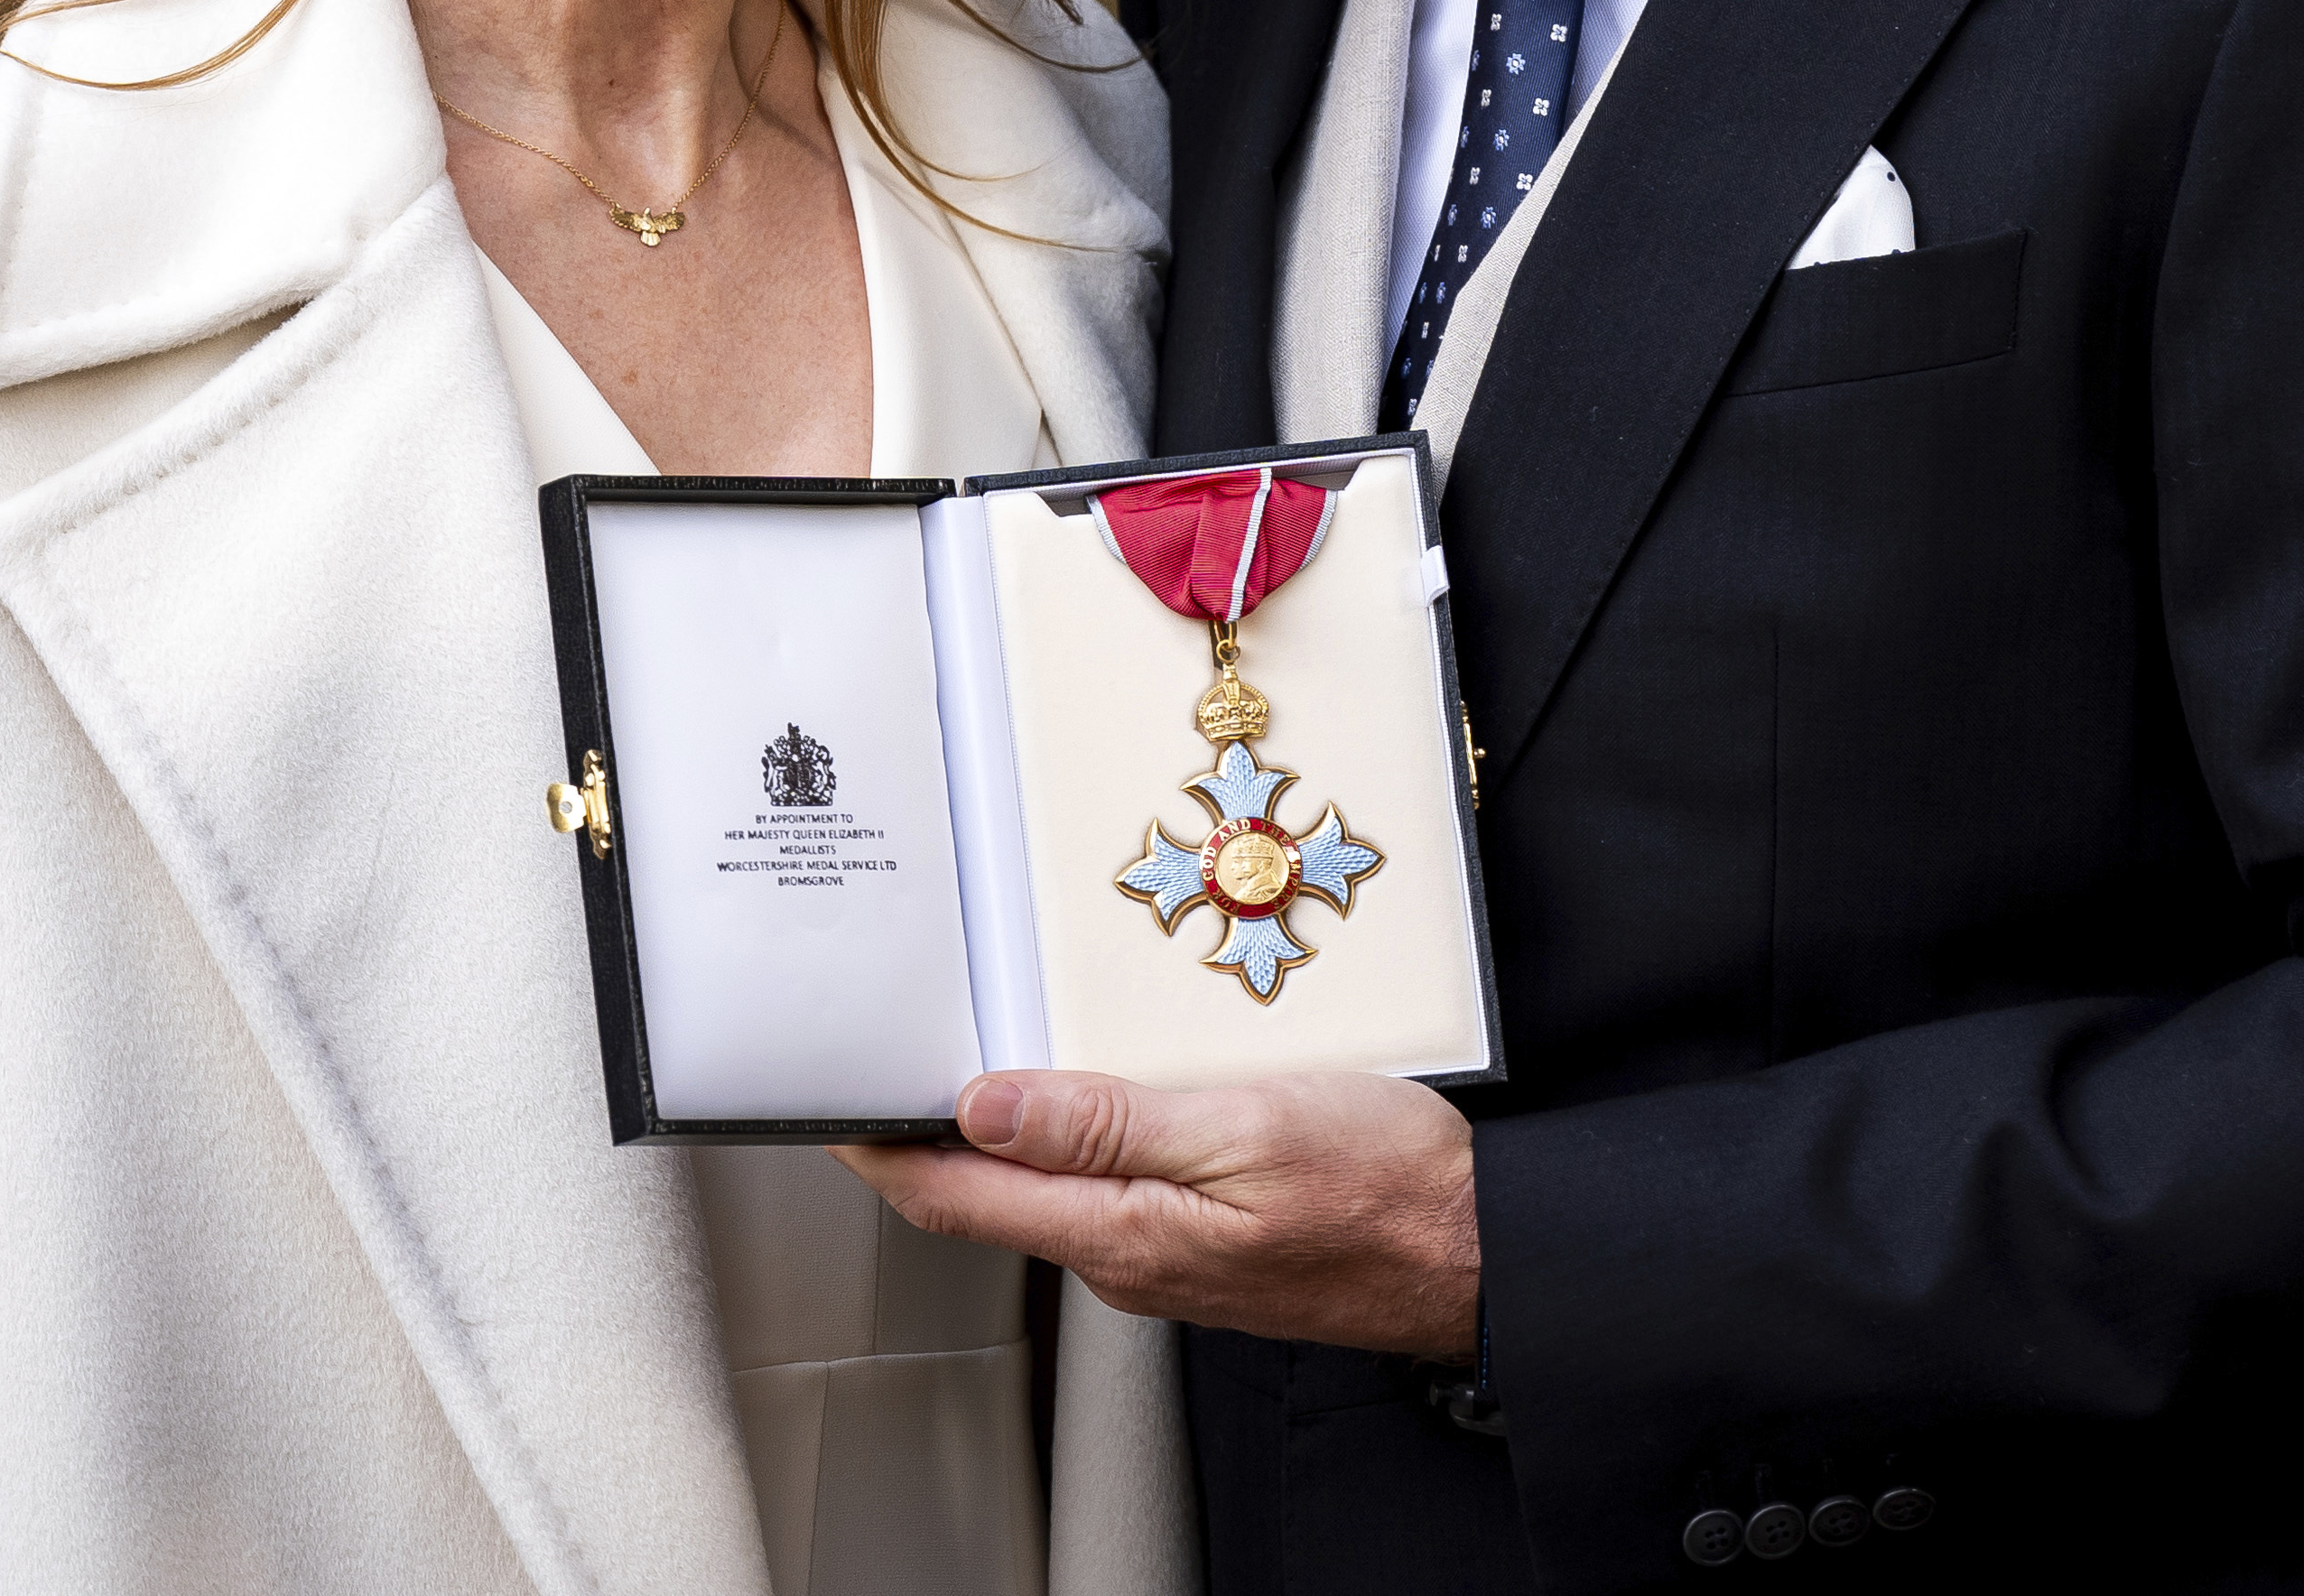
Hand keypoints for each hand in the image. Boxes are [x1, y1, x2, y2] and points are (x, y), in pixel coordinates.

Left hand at [840, 1068, 1480, 1357]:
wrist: (1482, 1254)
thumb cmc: (1387, 1190)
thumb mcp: (1242, 1128)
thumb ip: (1106, 1123)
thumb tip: (984, 1108)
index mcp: (1121, 1231)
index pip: (953, 1194)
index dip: (873, 1145)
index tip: (822, 1091)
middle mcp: (1126, 1255)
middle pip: (984, 1193)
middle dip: (917, 1129)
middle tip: (876, 1048)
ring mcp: (1164, 1251)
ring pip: (1043, 1186)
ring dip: (988, 1126)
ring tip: (952, 1049)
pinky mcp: (1202, 1235)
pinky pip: (1103, 1183)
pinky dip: (1063, 1132)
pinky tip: (1074, 1082)